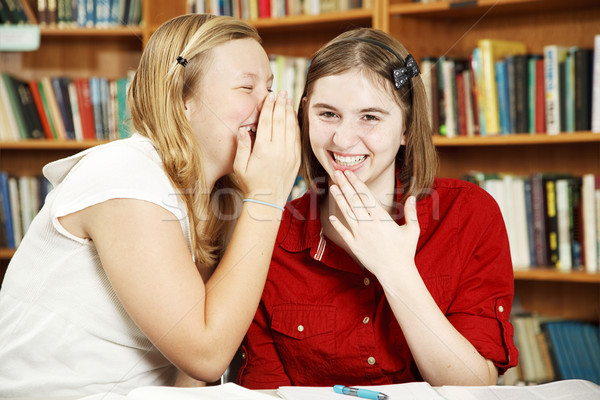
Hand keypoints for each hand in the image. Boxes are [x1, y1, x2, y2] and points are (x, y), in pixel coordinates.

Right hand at [233, 90, 300, 207]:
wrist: (267, 201)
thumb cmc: (251, 184)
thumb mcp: (239, 166)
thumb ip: (242, 146)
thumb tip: (243, 129)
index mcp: (263, 150)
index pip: (267, 122)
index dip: (268, 107)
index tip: (270, 96)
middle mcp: (278, 150)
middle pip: (280, 121)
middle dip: (281, 104)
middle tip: (282, 92)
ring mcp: (289, 154)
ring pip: (291, 127)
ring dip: (289, 111)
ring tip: (288, 99)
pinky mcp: (296, 159)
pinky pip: (297, 137)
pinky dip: (296, 125)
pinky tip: (293, 116)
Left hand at [328, 170, 419, 283]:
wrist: (396, 272)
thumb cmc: (405, 251)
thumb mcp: (412, 229)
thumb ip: (411, 212)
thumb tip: (412, 197)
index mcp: (381, 217)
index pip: (365, 195)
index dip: (356, 182)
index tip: (350, 173)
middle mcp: (368, 224)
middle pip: (353, 200)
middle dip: (344, 185)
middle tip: (336, 173)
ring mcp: (360, 235)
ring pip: (346, 213)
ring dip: (339, 199)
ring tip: (332, 187)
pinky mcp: (354, 246)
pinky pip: (343, 232)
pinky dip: (337, 224)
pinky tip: (331, 215)